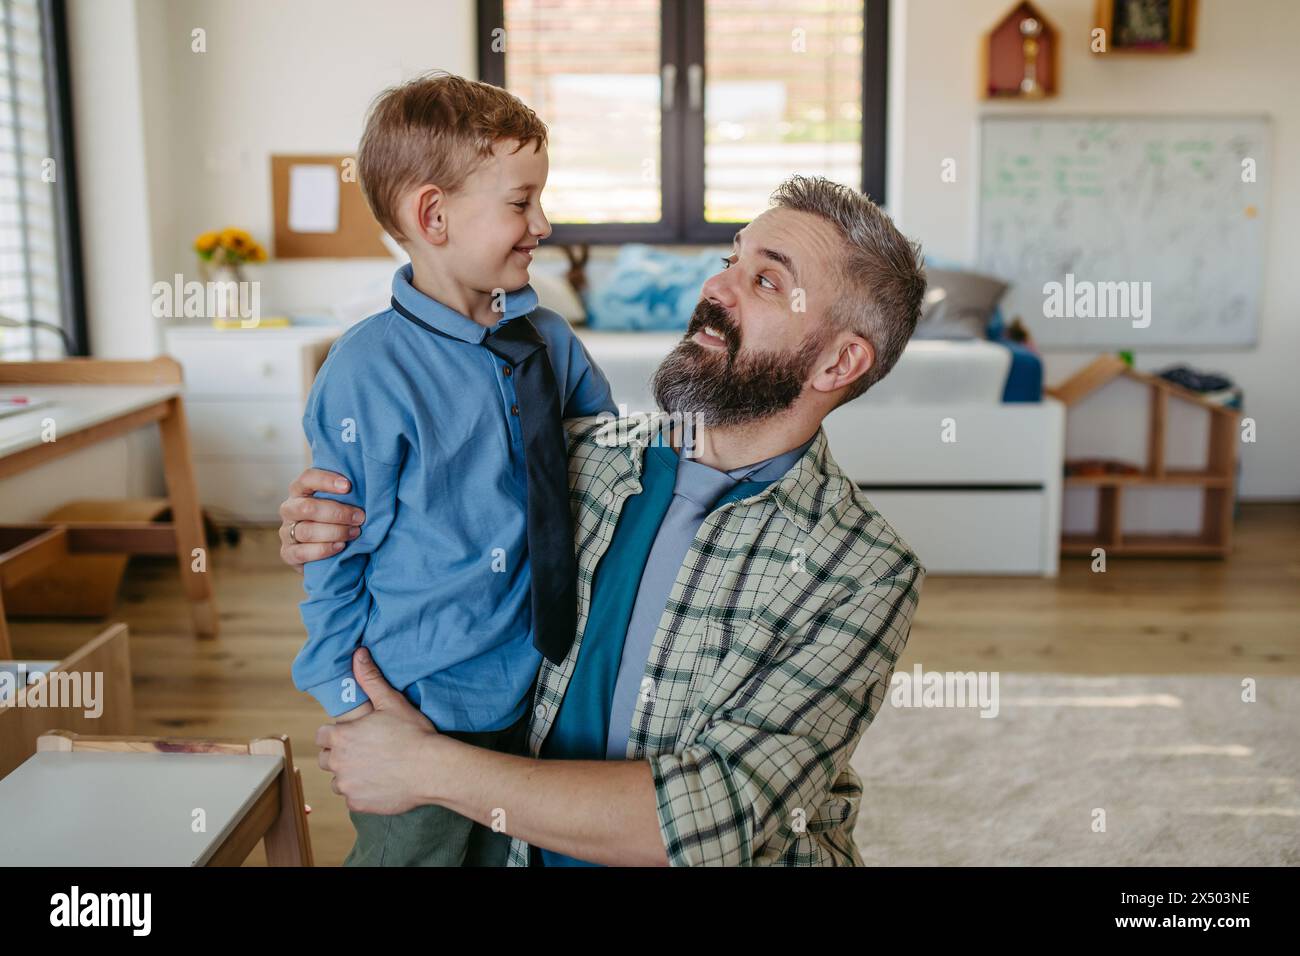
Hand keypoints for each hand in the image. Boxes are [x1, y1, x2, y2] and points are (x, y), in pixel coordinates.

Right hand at [278, 467, 365, 571]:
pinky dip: (323, 550)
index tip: (348, 486)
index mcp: (300, 491)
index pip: (307, 479)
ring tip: (355, 533)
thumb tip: (369, 489)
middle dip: (337, 513)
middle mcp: (290, 509)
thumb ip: (346, 495)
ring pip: (306, 531)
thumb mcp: (339, 503)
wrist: (326, 554)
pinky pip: (302, 552)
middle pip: (307, 508)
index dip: (326, 481)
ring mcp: (286, 532)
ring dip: (335, 532)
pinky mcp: (288, 553)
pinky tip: (340, 546)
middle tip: (360, 517)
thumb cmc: (337, 519)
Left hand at [316, 647, 439, 814]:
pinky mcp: (358, 804)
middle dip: (340, 754)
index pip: (322, 736)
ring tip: (374, 767)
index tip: (353, 734)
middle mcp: (338, 763)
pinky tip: (380, 783)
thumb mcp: (392, 702)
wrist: (432, 770)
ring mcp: (347, 786)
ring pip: (338, 780)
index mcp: (341, 737)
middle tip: (365, 750)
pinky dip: (362, 792)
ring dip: (349, 775)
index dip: (336, 734)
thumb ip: (370, 679)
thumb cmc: (413, 734)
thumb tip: (358, 653)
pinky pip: (351, 798)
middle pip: (327, 759)